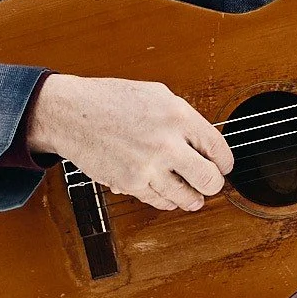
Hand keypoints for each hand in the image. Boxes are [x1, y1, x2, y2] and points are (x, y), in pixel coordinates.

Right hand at [27, 72, 234, 211]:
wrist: (71, 113)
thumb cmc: (110, 100)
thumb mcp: (156, 95)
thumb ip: (183, 118)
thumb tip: (205, 143)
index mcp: (178, 115)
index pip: (219, 148)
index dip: (225, 162)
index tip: (223, 167)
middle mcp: (167, 142)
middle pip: (210, 179)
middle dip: (213, 184)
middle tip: (210, 183)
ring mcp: (149, 166)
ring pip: (187, 198)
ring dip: (193, 199)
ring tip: (193, 196)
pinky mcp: (131, 183)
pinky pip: (161, 202)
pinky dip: (168, 201)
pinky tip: (168, 195)